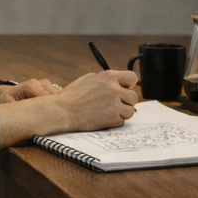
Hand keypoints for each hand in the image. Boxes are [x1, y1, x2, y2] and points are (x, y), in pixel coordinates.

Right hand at [0, 69, 137, 150]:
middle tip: (115, 104)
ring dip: (122, 112)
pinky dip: (114, 121)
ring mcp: (115, 104)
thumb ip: (105, 79)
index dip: (129, 85)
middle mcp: (114, 89)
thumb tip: (118, 82)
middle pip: (133, 96)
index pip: (132, 78)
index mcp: (109, 76)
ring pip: (130, 110)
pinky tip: (102, 118)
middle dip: (126, 101)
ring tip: (108, 112)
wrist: (63, 110)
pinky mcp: (113, 118)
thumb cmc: (72, 96)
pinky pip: (122, 121)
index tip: (124, 89)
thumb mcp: (88, 79)